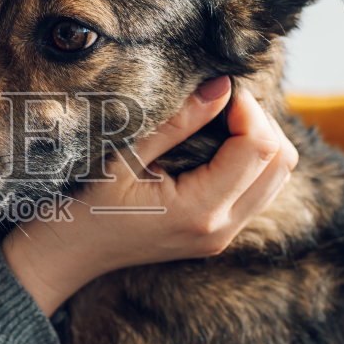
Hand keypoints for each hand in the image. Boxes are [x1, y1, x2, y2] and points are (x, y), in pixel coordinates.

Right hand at [3, 75, 298, 315]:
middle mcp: (220, 229)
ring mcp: (220, 236)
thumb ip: (177, 122)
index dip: (247, 108)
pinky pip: (258, 190)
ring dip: (258, 141)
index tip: (217, 86)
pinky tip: (215, 144)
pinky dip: (250, 161)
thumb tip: (222, 86)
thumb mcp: (122, 156)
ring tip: (219, 120)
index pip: (259, 148)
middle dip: (260, 121)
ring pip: (276, 177)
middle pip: (281, 162)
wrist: (61, 257)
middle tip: (220, 101)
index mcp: (200, 210)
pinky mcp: (215, 233)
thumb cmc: (80, 206)